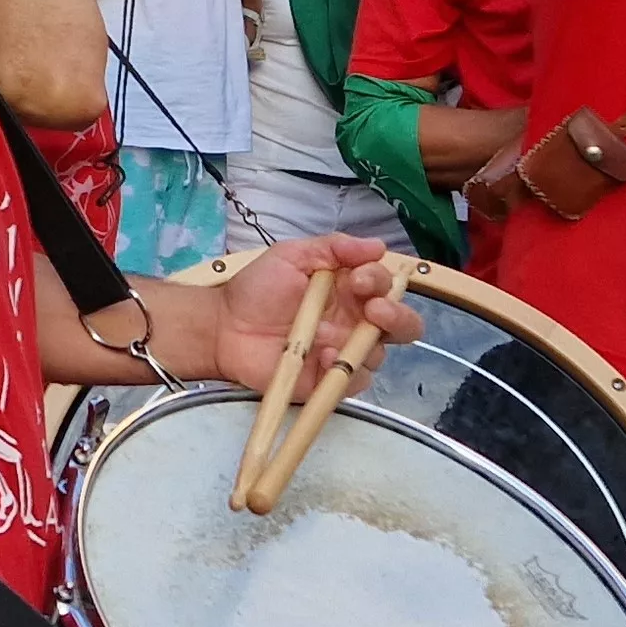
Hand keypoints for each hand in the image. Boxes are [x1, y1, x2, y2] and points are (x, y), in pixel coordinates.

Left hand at [206, 235, 422, 396]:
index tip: (358, 278)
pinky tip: (322, 356)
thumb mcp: (292, 256)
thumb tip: (378, 245)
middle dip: (398, 316)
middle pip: (402, 325)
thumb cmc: (256, 290)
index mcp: (350, 291)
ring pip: (381, 354)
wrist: (223, 327)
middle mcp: (354, 322)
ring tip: (336, 334)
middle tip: (375, 309)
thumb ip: (333, 247)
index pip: (386, 286)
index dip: (380, 281)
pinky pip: (353, 381)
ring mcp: (343, 352)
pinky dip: (343, 369)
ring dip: (367, 343)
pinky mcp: (329, 380)